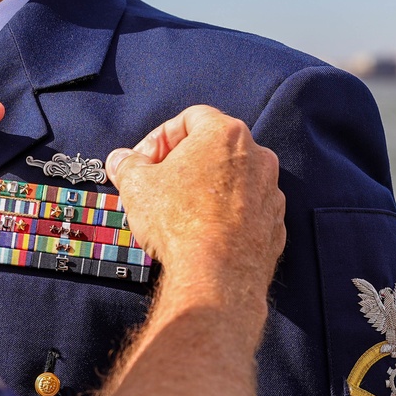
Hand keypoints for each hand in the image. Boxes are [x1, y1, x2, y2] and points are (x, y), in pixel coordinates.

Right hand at [106, 106, 284, 333]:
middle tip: (158, 182)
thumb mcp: (137, 185)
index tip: (144, 159)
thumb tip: (120, 161)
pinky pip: (246, 209)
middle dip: (183, 162)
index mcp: (225, 134)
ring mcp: (270, 190)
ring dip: (206, 188)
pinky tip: (203, 231)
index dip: (160, 137)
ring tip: (179, 211)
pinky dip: (226, 214)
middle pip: (214, 147)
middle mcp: (257, 156)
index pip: (189, 118)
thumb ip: (127, 165)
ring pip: (233, 178)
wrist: (217, 276)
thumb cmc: (181, 223)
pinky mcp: (275, 223)